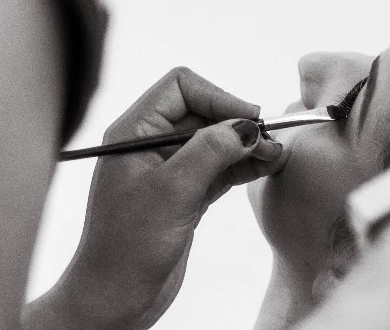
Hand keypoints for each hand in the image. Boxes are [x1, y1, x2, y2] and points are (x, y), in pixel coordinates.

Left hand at [29, 67, 288, 329]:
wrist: (114, 301)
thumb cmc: (126, 248)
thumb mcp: (172, 191)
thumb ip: (211, 151)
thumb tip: (247, 125)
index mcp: (133, 133)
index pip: (182, 88)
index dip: (219, 98)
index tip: (248, 122)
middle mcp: (150, 144)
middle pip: (205, 112)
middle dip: (239, 123)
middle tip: (270, 142)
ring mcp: (170, 170)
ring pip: (217, 140)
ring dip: (248, 145)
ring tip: (276, 156)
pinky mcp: (186, 194)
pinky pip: (221, 167)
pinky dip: (245, 165)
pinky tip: (267, 167)